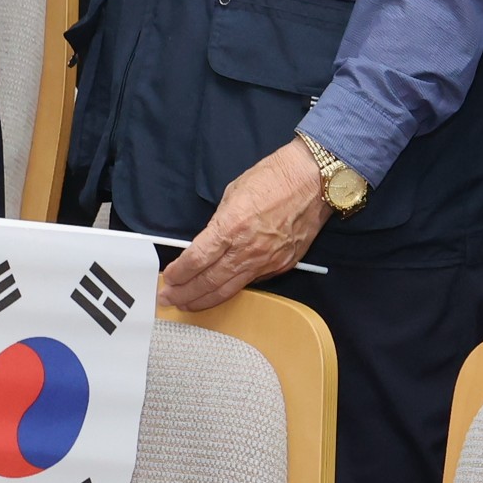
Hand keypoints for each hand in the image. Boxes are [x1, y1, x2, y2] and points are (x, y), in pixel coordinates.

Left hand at [159, 138, 333, 310]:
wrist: (315, 179)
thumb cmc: (275, 177)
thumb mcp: (233, 193)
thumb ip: (219, 222)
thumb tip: (208, 242)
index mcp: (230, 227)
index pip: (196, 260)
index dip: (178, 274)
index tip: (167, 278)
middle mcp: (247, 249)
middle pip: (208, 282)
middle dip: (184, 294)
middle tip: (168, 299)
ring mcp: (266, 261)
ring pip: (229, 290)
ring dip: (204, 300)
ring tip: (188, 304)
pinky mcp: (282, 265)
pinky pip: (253, 282)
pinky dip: (233, 288)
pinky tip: (222, 290)